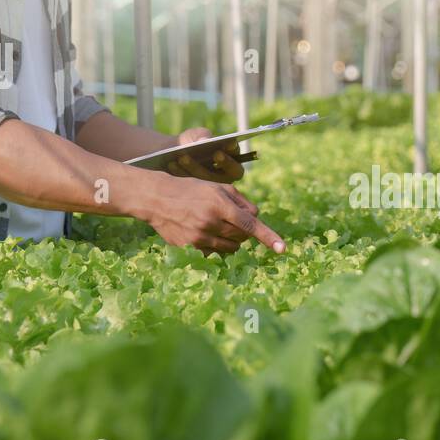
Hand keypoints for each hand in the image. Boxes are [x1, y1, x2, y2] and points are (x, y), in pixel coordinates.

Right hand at [139, 171, 283, 255]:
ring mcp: (200, 238)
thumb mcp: (217, 187)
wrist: (157, 199)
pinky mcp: (190, 248)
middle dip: (243, 230)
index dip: (268, 237)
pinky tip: (202, 230)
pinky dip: (215, 244)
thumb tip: (257, 217)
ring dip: (232, 239)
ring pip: (231, 248)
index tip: (282, 249)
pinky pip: (214, 252)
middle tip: (231, 218)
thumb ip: (240, 201)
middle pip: (243, 237)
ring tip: (216, 224)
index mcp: (220, 206)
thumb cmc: (191, 190)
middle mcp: (211, 223)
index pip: (250, 225)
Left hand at [165, 127, 244, 182]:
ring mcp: (212, 186)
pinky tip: (172, 164)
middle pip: (232, 173)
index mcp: (230, 157)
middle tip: (217, 153)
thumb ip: (201, 134)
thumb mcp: (194, 135)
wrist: (168, 155)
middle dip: (226, 162)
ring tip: (183, 156)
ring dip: (197, 168)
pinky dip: (182, 173)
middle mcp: (226, 174)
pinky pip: (193, 186)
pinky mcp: (197, 193)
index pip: (238, 156)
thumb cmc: (188, 142)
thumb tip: (205, 140)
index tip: (230, 144)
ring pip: (210, 180)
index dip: (235, 151)